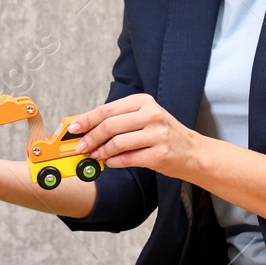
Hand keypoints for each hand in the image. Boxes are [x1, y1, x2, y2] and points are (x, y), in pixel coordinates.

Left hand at [68, 94, 202, 177]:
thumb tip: (86, 127)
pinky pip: (127, 159)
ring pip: (116, 143)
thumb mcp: (144, 118)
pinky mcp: (159, 154)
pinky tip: (109, 163)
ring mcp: (157, 134)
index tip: (73, 129)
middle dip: (90, 138)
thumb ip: (118, 120)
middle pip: (109, 126)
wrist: (192, 152)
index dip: (86, 120)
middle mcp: (151, 114)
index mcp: (144, 102)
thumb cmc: (162, 134)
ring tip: (94, 157)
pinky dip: (113, 162)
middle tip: (80, 148)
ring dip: (100, 152)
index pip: (107, 109)